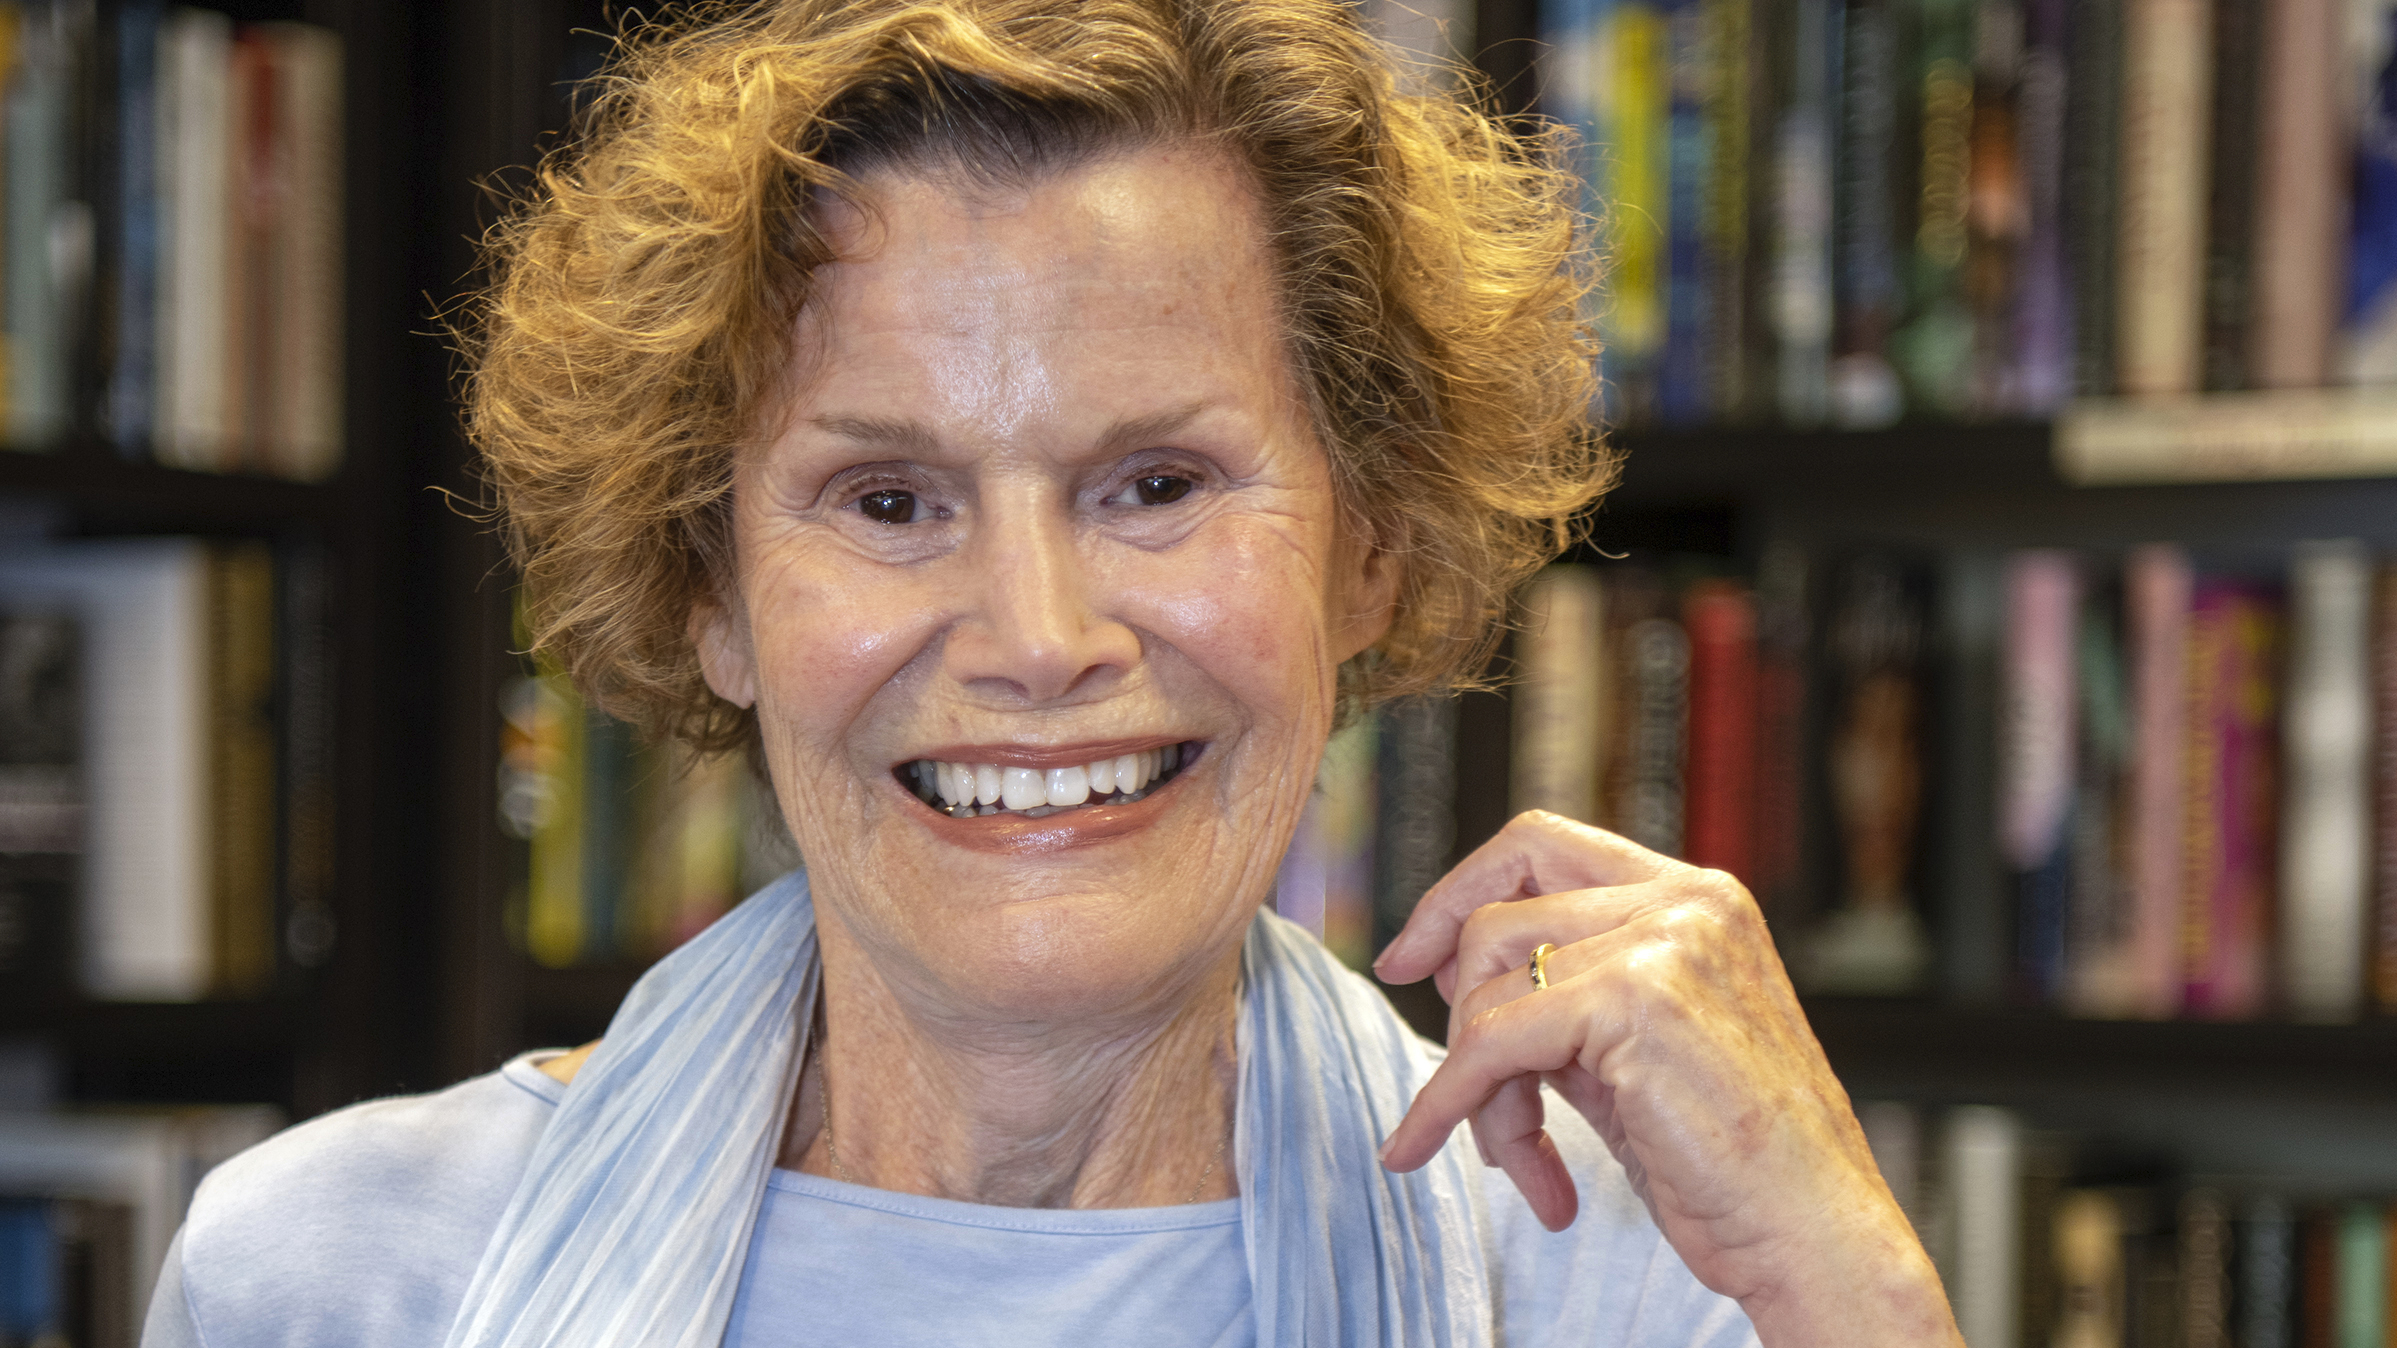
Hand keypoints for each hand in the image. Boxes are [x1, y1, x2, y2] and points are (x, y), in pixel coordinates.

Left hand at [1372, 812, 1958, 1347]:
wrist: (1816, 1234)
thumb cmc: (1732, 1161)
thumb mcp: (1632, 1049)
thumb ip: (1559, 991)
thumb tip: (1445, 963)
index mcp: (1696, 897)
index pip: (1539, 843)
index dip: (1457, 893)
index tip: (1407, 958)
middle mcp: (1686, 901)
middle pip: (1496, 917)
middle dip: (1462, 1016)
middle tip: (1466, 1101)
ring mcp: (1665, 942)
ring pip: (1485, 987)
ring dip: (1476, 1088)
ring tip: (1519, 1158)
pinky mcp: (1635, 1000)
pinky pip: (1488, 1044)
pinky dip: (1443, 1103)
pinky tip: (1415, 1147)